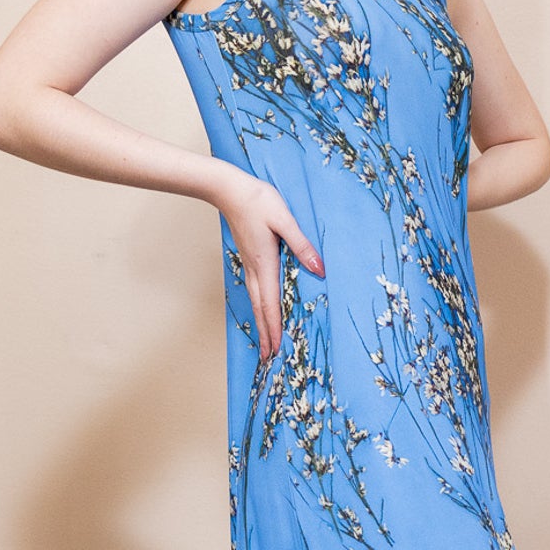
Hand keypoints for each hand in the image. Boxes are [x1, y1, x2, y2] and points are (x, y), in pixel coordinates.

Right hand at [215, 173, 324, 361]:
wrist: (229, 190)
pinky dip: (258, 308)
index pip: (270, 303)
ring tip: (264, 343)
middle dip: (266, 335)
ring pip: (255, 302)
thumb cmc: (257, 200)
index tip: (276, 349)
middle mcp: (255, 270)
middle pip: (260, 309)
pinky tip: (261, 310)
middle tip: (268, 359)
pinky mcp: (249, 259)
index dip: (274, 328)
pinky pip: (254, 291)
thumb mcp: (284, 219)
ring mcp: (250, 266)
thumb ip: (302, 245)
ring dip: (261, 324)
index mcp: (265, 264)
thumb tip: (320, 270)